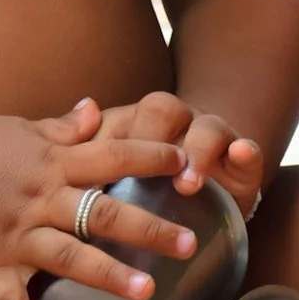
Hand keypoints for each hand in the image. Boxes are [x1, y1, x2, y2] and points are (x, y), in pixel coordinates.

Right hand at [0, 101, 197, 299]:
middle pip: (101, 213)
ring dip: (105, 275)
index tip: (185, 161)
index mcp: (52, 164)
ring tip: (145, 292)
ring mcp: (15, 236)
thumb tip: (97, 109)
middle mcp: (40, 200)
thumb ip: (65, 127)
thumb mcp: (23, 128)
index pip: (110, 156)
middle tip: (189, 243)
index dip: (149, 157)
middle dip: (147, 228)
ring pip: (67, 256)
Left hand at [94, 92, 263, 214]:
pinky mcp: (242, 158)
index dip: (101, 139)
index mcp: (136, 124)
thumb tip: (50, 169)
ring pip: (204, 127)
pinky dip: (245, 151)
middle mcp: (174, 123)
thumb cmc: (148, 187)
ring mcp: (210, 136)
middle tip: (138, 176)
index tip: (85, 175)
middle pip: (160, 111)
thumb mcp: (117, 182)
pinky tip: (241, 154)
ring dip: (196, 151)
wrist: (208, 180)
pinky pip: (248, 149)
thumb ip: (87, 169)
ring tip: (188, 184)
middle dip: (148, 140)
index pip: (115, 119)